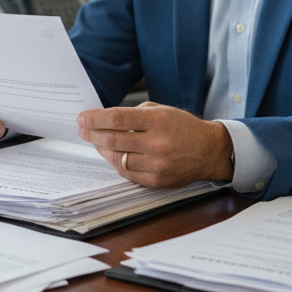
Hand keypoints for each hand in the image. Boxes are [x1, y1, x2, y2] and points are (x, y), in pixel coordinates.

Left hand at [76, 102, 233, 187]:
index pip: (117, 118)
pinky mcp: (156, 181)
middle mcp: (157, 143)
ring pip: (116, 158)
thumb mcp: (163, 110)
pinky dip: (115, 162)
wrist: (209, 151)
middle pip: (112, 139)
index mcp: (158, 121)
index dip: (95, 118)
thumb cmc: (184, 127)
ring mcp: (156, 165)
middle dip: (92, 134)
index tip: (82, 118)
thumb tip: (105, 118)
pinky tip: (111, 154)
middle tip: (82, 130)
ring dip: (100, 149)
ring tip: (95, 141)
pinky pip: (126, 172)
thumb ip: (134, 112)